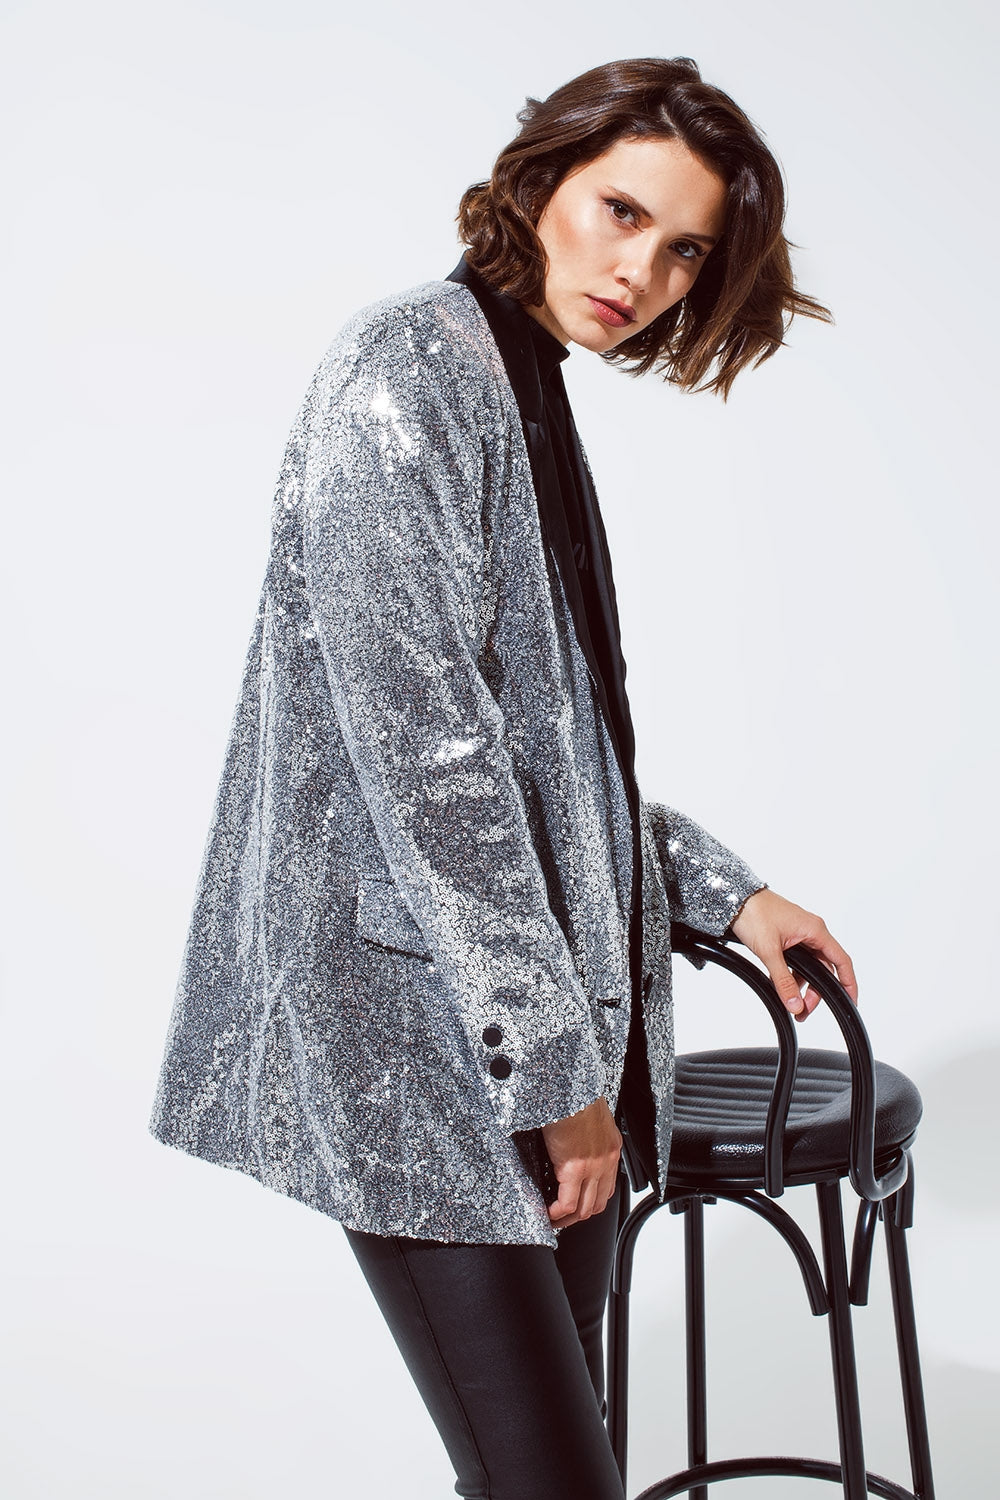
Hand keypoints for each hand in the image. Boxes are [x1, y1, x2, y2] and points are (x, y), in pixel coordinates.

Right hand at [541, 1096, 621, 1227]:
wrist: (569, 1087)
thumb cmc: (574, 1096)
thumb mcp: (588, 1119)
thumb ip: (585, 1138)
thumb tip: (570, 1149)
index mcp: (611, 1147)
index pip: (607, 1188)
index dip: (590, 1202)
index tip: (576, 1206)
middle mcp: (606, 1160)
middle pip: (597, 1203)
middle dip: (579, 1216)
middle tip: (562, 1218)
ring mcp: (593, 1166)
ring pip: (584, 1209)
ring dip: (568, 1219)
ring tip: (552, 1218)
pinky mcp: (575, 1167)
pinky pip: (567, 1202)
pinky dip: (557, 1212)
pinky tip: (547, 1212)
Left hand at [729, 888, 857, 1021]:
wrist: (734, 898)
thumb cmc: (753, 913)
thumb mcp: (769, 951)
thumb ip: (783, 980)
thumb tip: (795, 1004)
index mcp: (815, 930)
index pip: (841, 961)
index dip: (848, 983)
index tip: (850, 1002)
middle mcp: (811, 931)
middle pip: (824, 967)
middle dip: (817, 991)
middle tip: (804, 1010)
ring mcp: (799, 933)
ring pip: (809, 966)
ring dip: (802, 985)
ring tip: (791, 1003)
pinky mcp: (787, 937)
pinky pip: (797, 960)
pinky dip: (791, 975)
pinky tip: (782, 987)